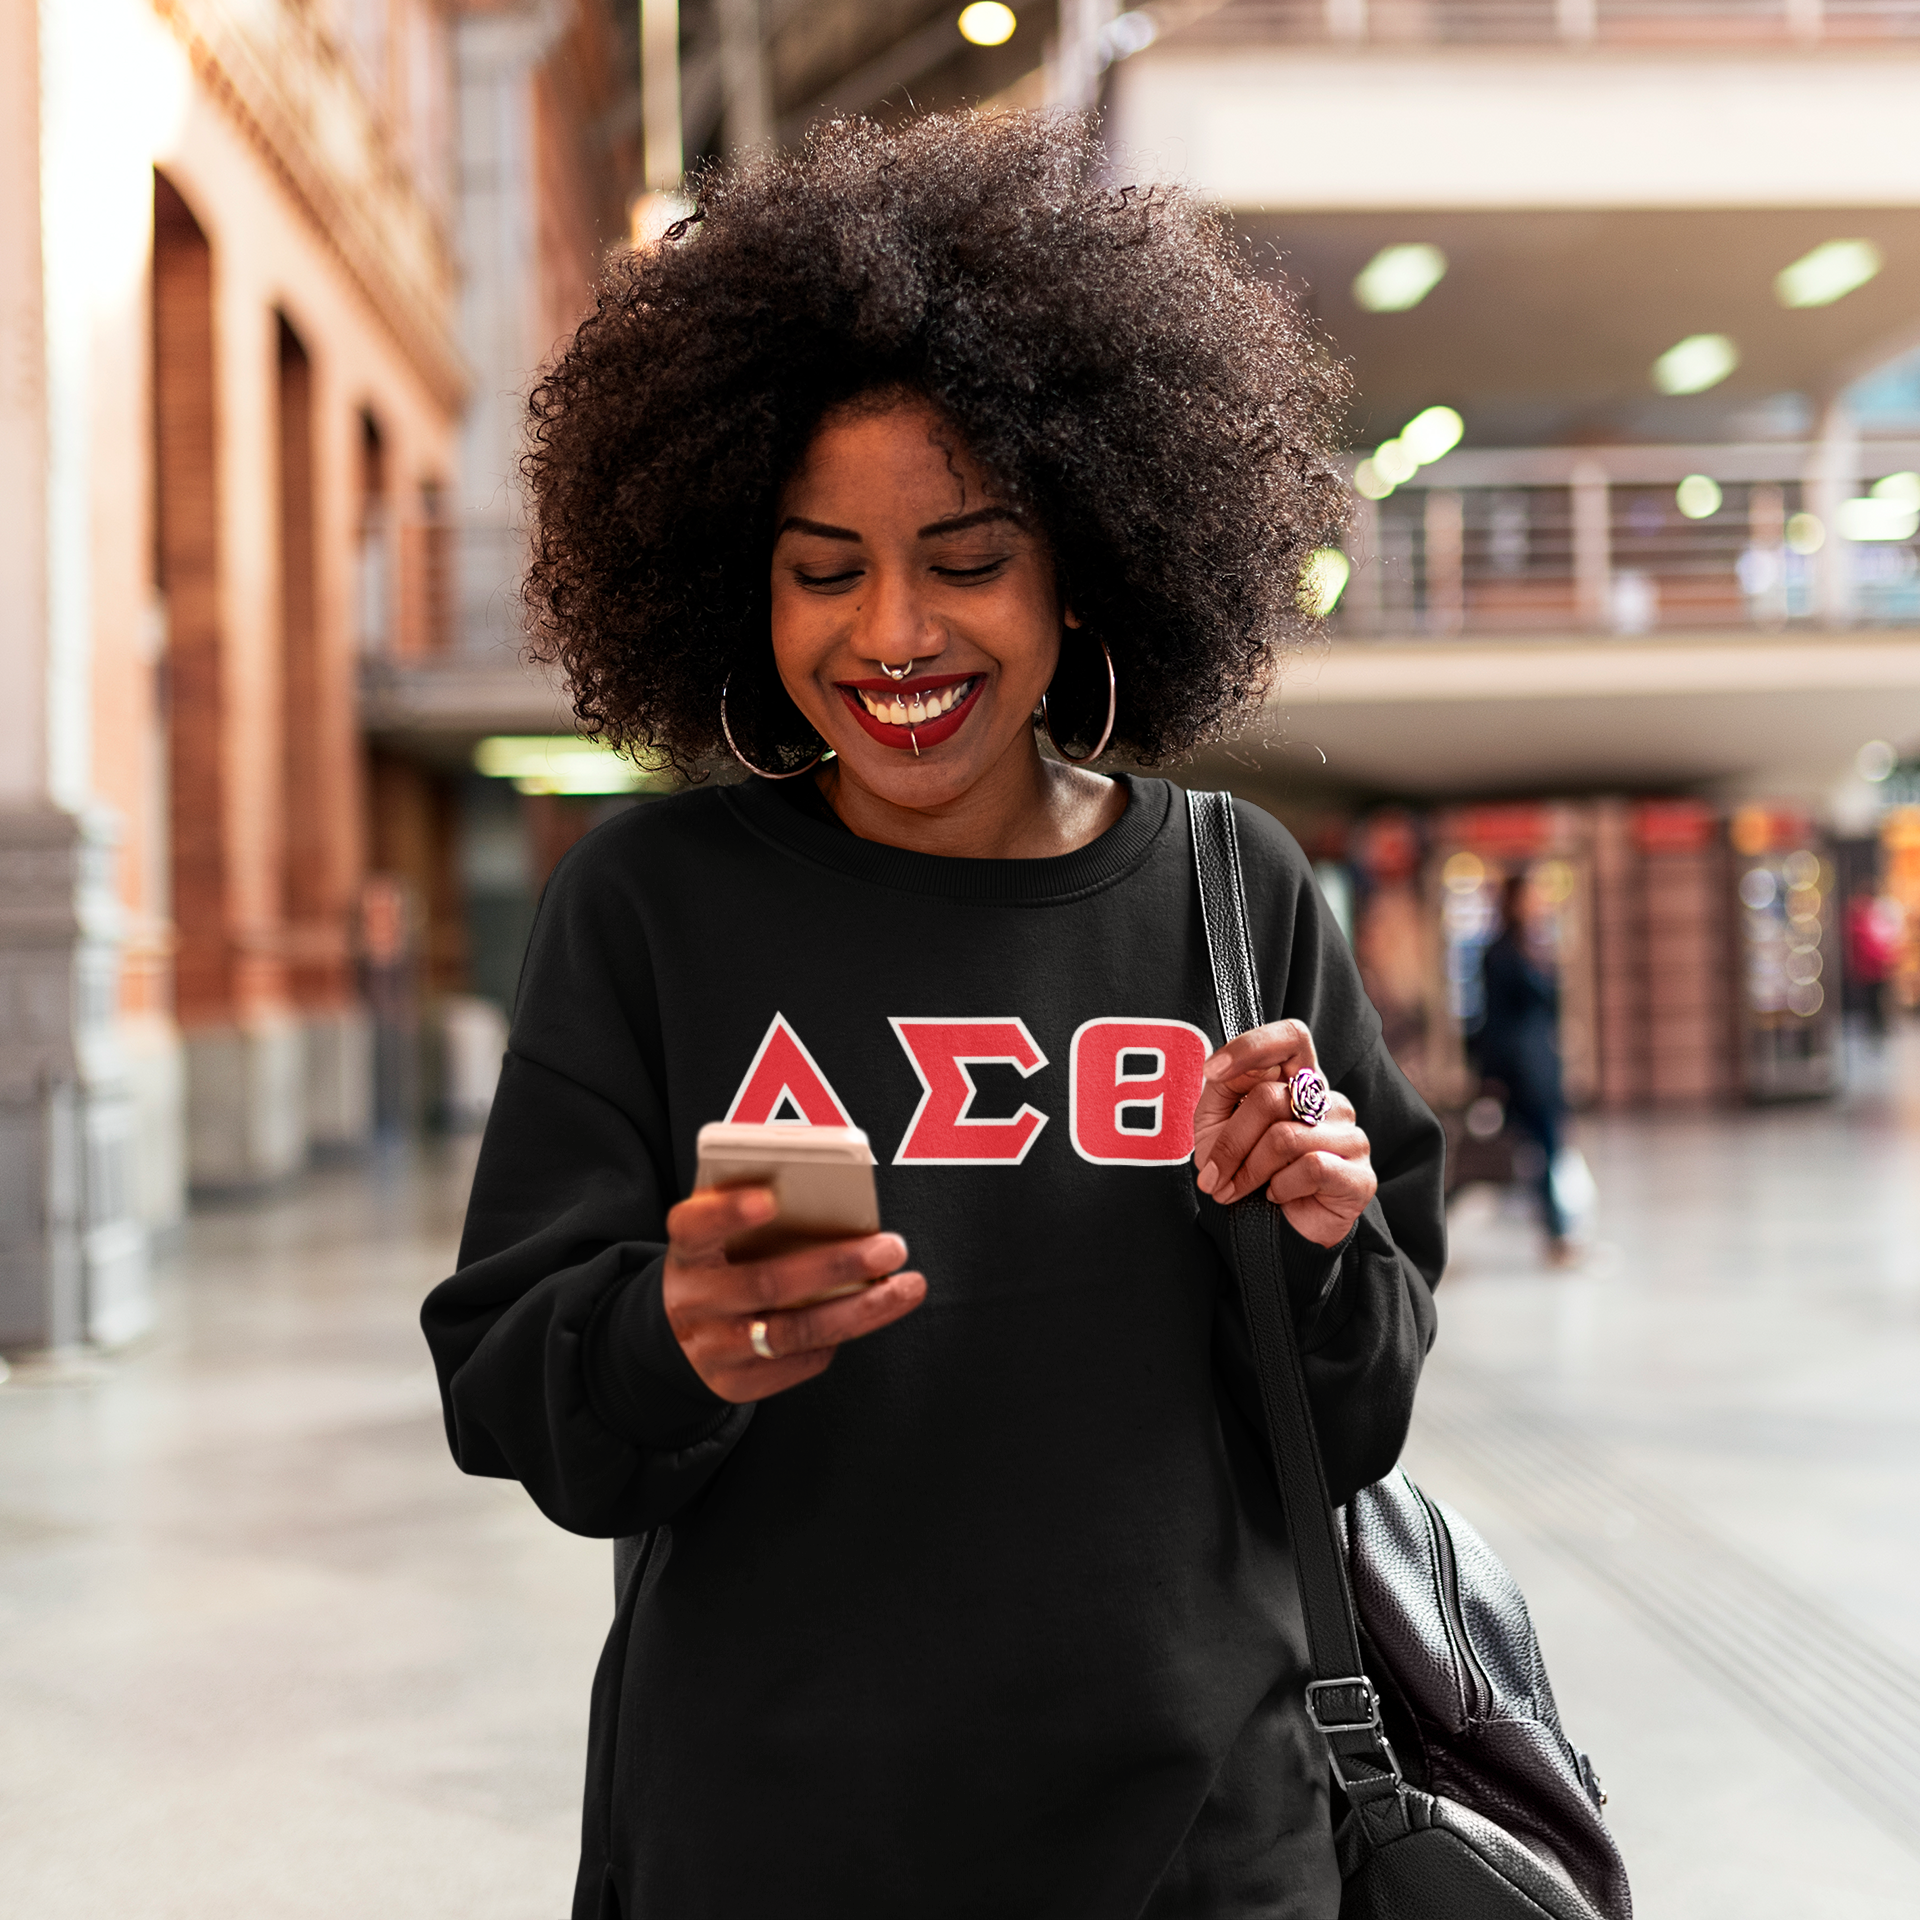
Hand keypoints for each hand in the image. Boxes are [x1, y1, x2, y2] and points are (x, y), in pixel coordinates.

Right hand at [661, 1186, 926, 1401]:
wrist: (675, 1338)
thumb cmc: (719, 1267)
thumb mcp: (716, 1240)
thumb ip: (754, 1218)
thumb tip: (833, 1200)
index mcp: (687, 1252)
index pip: (695, 1226)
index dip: (728, 1212)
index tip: (770, 1199)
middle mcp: (694, 1302)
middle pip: (768, 1284)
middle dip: (836, 1265)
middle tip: (890, 1247)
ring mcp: (714, 1348)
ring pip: (796, 1332)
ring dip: (860, 1310)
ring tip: (907, 1288)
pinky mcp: (737, 1383)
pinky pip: (801, 1360)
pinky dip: (840, 1336)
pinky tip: (871, 1313)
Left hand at [1191, 1019, 1376, 1247]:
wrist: (1272, 1232)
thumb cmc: (1246, 1169)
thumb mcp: (1217, 1124)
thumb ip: (1223, 1088)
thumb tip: (1221, 1067)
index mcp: (1298, 1081)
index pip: (1292, 1037)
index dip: (1251, 1046)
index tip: (1212, 1071)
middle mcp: (1329, 1101)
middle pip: (1269, 1098)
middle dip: (1230, 1143)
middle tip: (1213, 1177)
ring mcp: (1350, 1136)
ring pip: (1284, 1138)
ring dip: (1249, 1172)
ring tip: (1238, 1190)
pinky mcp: (1361, 1175)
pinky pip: (1311, 1167)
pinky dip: (1281, 1188)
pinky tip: (1278, 1196)